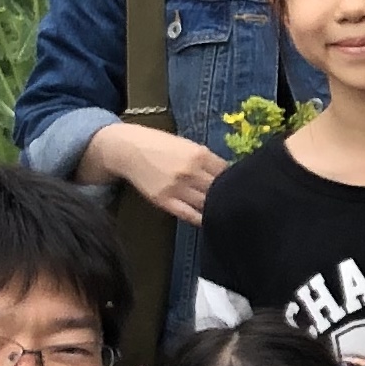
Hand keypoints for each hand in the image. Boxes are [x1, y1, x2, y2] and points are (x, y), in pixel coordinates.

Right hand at [84, 118, 227, 223]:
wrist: (128, 150)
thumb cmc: (159, 145)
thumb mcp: (187, 145)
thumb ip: (206, 159)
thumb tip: (227, 174)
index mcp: (200, 154)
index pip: (227, 172)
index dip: (233, 180)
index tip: (236, 185)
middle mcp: (190, 171)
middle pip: (219, 190)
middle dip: (227, 195)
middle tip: (234, 201)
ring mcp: (177, 187)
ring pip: (206, 204)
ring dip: (215, 208)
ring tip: (223, 212)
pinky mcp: (164, 200)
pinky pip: (189, 215)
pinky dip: (201, 219)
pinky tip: (209, 221)